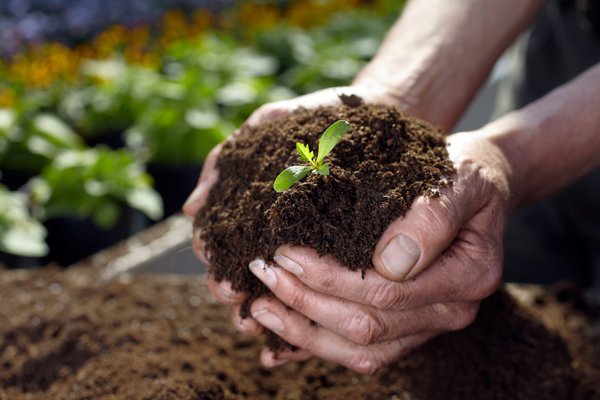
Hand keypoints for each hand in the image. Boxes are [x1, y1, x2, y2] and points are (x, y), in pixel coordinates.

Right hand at [183, 84, 410, 331]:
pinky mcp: (337, 258)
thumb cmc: (319, 117)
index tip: (220, 270)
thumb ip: (227, 160)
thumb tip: (192, 208)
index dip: (215, 260)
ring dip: (258, 311)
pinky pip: (313, 294)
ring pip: (270, 290)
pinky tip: (289, 338)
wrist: (380, 113)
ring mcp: (303, 248)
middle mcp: (272, 232)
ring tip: (257, 324)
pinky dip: (298, 316)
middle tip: (237, 298)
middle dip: (231, 290)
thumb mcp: (270, 126)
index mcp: (252, 207)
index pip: (220, 242)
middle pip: (238, 272)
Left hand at [246, 131, 511, 372]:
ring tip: (260, 306)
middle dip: (306, 302)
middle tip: (262, 272)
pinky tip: (276, 346)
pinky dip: (317, 348)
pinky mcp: (408, 328)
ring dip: (304, 332)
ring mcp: (427, 324)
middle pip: (367, 325)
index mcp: (466, 276)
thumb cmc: (464, 173)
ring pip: (360, 349)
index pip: (386, 291)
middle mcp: (449, 311)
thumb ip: (433, 216)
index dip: (330, 277)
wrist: (476, 182)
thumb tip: (391, 261)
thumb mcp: (460, 178)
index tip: (286, 251)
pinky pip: (362, 351)